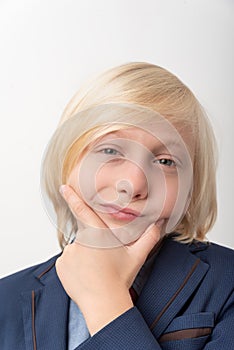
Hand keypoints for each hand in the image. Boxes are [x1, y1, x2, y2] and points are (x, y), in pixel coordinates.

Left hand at [56, 185, 163, 333]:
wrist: (104, 303)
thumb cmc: (120, 278)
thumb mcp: (137, 256)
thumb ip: (149, 237)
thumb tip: (160, 223)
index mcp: (97, 234)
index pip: (82, 210)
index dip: (72, 197)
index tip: (64, 187)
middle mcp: (80, 241)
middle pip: (86, 236)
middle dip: (93, 245)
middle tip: (103, 262)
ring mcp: (69, 254)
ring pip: (77, 249)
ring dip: (84, 256)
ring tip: (95, 270)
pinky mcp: (61, 266)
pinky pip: (68, 260)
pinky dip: (75, 265)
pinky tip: (86, 275)